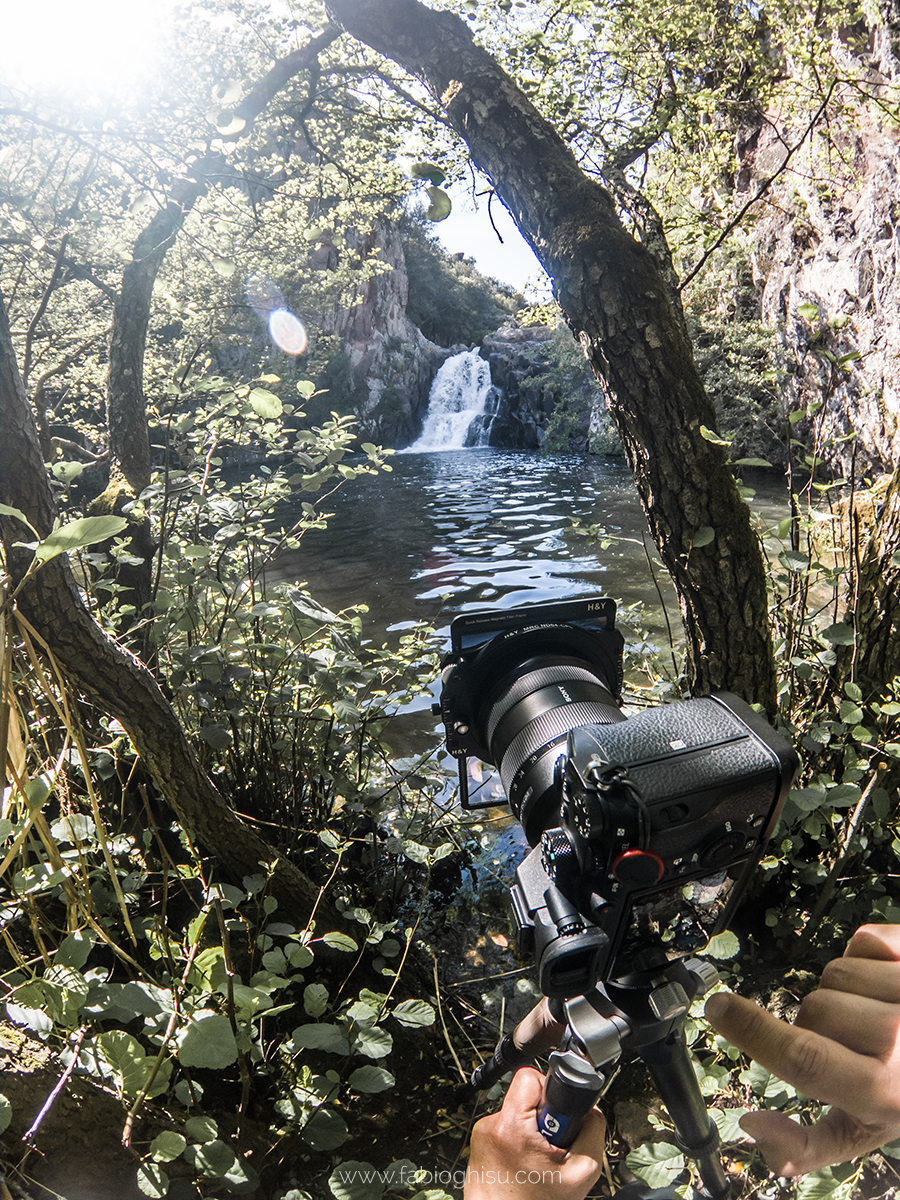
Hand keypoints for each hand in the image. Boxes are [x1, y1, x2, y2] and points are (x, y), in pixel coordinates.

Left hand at [465, 1067, 606, 1199]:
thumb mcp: (580, 1174)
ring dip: (532, 1132)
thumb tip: (591, 1110)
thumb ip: (592, 1133)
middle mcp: (491, 1125)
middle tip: (551, 1147)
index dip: (551, 1091)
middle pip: (525, 1097)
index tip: (558, 1116)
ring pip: (517, 1114)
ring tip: (538, 1161)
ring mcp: (482, 1135)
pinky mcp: (479, 1145)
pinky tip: (526, 1166)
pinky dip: (519, 1143)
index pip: (530, 1076)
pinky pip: (506, 1130)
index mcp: (511, 1127)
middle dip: (544, 1117)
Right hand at [705, 923, 899, 1175]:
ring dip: (844, 990)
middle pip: (812, 1007)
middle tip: (852, 1041)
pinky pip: (865, 938)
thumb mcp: (867, 1134)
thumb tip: (750, 1127)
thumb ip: (805, 1145)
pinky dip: (867, 954)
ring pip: (836, 972)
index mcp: (881, 1090)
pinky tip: (887, 982)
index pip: (800, 1056)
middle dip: (819, 1021)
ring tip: (874, 1013)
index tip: (716, 1008)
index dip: (750, 1030)